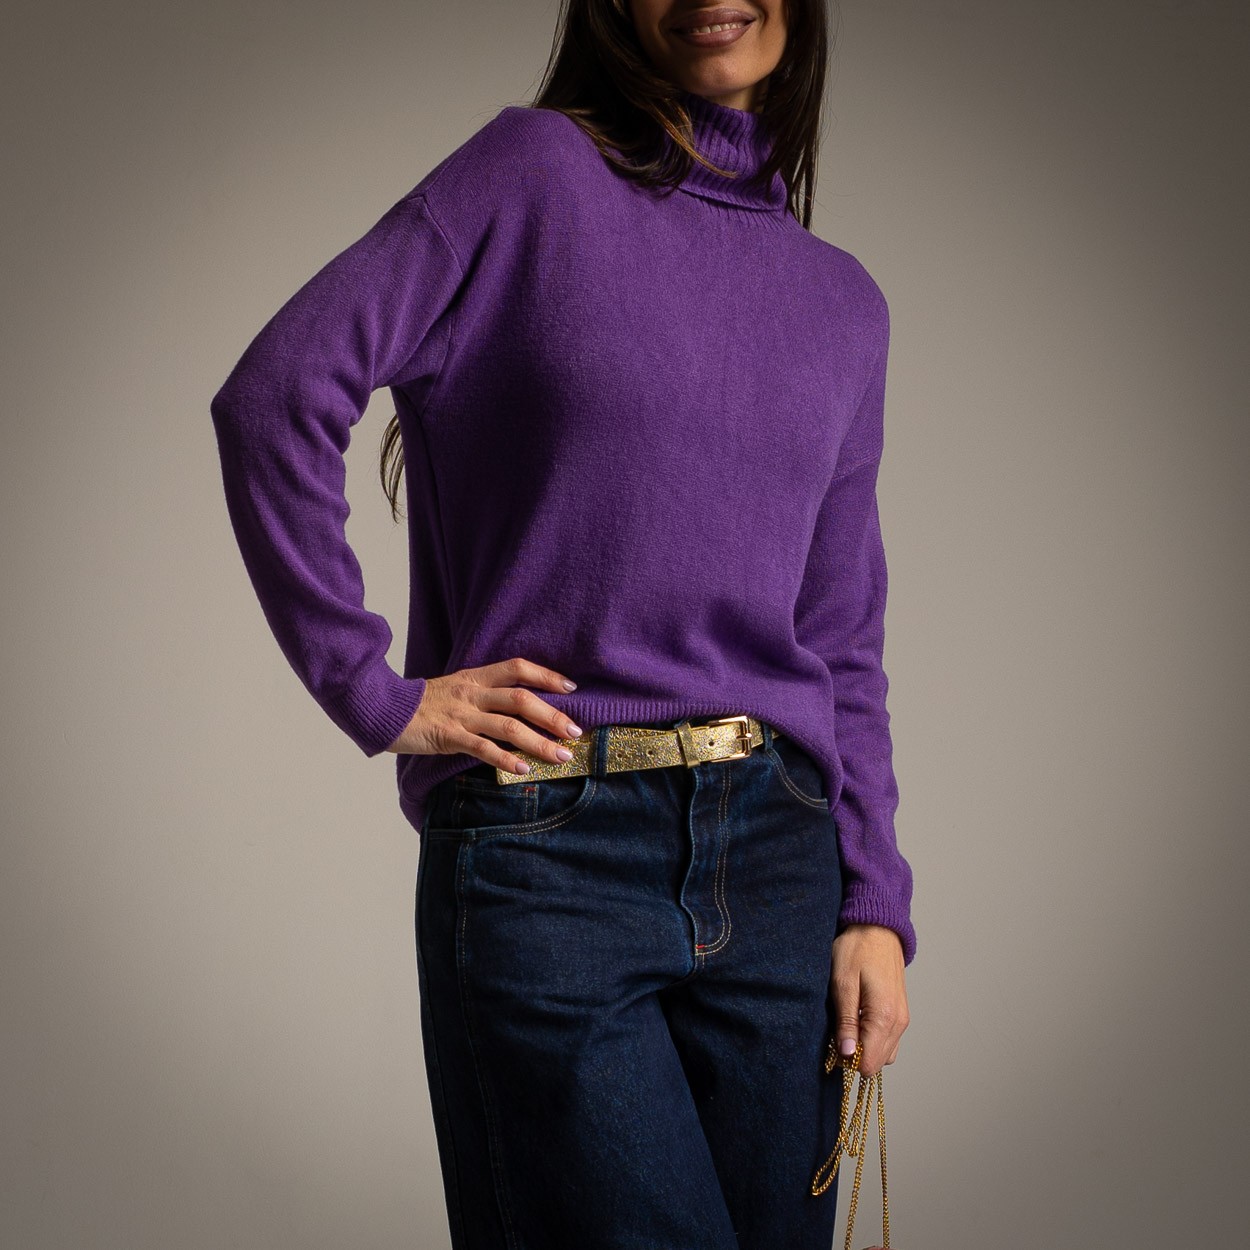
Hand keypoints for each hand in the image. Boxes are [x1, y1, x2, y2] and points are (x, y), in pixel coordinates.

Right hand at [385, 657, 582, 774]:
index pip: (518, 668)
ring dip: (538, 742)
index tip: (571, 687)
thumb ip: (484, 695)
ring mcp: (462, 714)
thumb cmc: (423, 703)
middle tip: (576, 731)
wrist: (383, 708)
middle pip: (521, 699)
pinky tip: (523, 769)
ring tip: (561, 756)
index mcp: (476, 677)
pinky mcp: (448, 736)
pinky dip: (505, 759)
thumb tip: (517, 708)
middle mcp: (473, 693)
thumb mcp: (456, 689)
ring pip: (508, 726)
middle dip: (553, 715)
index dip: (547, 675)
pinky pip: (482, 748)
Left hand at [830, 923, 909, 1075]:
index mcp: (884, 1017)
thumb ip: (846, 1021)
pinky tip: (858, 1020)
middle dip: (855, 1055)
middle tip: (837, 1031)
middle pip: (877, 1064)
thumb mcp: (842, 984)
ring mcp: (902, 1019)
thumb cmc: (857, 950)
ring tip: (847, 1023)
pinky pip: (889, 1041)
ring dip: (865, 1048)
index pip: (868, 1064)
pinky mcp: (900, 1014)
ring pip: (884, 1055)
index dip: (847, 1060)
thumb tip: (846, 1055)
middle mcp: (899, 1023)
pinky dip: (873, 1039)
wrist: (877, 928)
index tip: (833, 1042)